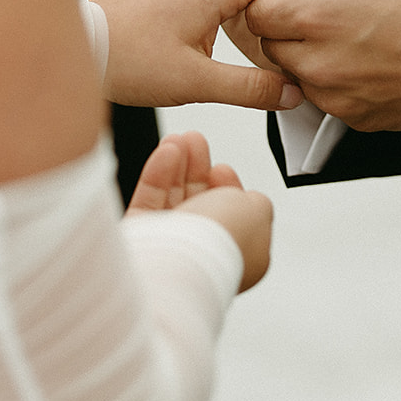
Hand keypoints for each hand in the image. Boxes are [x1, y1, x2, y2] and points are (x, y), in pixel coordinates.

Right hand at [126, 131, 272, 291]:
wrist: (179, 261)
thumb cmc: (219, 241)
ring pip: (174, 200)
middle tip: (196, 142)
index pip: (232, 217)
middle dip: (198, 169)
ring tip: (179, 140)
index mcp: (238, 256)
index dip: (228, 187)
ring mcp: (171, 248)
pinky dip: (157, 174)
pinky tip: (167, 151)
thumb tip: (247, 198)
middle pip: (200, 203)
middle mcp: (203, 254)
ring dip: (178, 165)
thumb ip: (257, 202)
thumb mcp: (259, 212)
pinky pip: (149, 202)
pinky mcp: (141, 241)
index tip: (222, 168)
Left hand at [246, 0, 400, 130]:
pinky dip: (334, 81)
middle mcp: (318, 62)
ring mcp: (336, 96)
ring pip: (295, 75)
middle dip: (286, 28)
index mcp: (317, 16)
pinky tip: (367, 61)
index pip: (255, 12)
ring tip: (350, 36)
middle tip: (323, 12)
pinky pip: (325, 98)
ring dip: (308, 56)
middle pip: (269, 46)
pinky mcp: (355, 119)